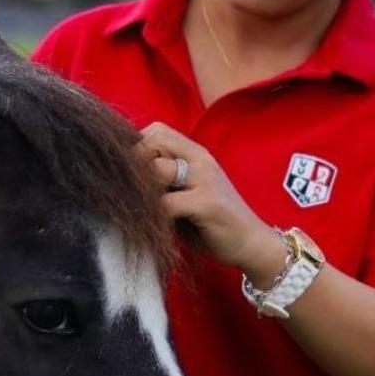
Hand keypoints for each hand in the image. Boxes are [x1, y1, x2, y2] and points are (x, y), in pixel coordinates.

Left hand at [138, 122, 283, 279]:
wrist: (253, 244)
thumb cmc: (211, 221)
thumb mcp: (186, 193)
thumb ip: (163, 181)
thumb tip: (121, 176)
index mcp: (195, 154)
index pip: (155, 131)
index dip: (136, 149)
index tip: (129, 175)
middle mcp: (200, 160)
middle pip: (151, 143)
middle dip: (133, 169)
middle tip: (131, 194)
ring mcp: (205, 180)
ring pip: (156, 171)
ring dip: (142, 192)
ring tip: (140, 210)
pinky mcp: (207, 204)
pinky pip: (166, 204)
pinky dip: (153, 216)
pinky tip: (153, 227)